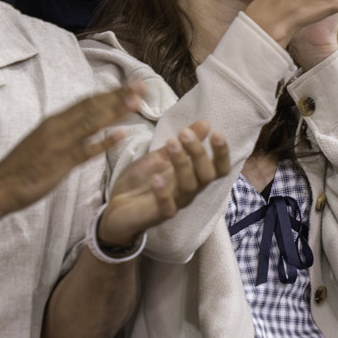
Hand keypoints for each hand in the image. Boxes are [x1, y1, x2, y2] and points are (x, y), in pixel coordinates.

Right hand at [0, 87, 144, 218]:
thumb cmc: (21, 167)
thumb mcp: (42, 142)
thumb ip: (62, 131)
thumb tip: (81, 123)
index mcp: (54, 121)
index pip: (86, 102)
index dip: (110, 92)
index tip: (130, 85)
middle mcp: (57, 127)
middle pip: (92, 106)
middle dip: (118, 95)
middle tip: (142, 86)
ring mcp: (58, 145)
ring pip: (91, 123)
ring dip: (115, 111)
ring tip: (137, 101)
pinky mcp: (58, 164)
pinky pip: (84, 151)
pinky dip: (102, 142)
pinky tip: (120, 134)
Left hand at [97, 122, 231, 248]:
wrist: (115, 208)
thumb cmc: (141, 181)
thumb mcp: (160, 157)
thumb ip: (181, 144)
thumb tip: (205, 123)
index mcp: (193, 176)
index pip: (218, 168)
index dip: (222, 153)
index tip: (216, 132)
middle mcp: (189, 190)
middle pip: (206, 175)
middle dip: (199, 153)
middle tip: (184, 132)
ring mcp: (175, 203)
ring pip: (189, 186)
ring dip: (182, 163)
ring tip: (171, 143)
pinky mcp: (158, 215)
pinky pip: (167, 207)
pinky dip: (163, 192)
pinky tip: (156, 177)